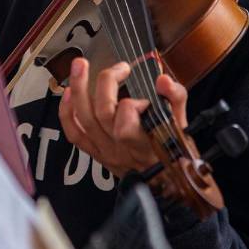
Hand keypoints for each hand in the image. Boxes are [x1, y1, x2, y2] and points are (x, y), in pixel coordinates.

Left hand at [58, 57, 188, 177]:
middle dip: (107, 83)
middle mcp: (120, 149)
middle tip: (120, 67)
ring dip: (79, 88)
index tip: (145, 99)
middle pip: (103, 113)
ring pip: (84, 118)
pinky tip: (67, 92)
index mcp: (144, 145)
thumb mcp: (181, 126)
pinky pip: (73, 133)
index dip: (131, 106)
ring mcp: (104, 151)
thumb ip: (175, 99)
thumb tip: (163, 79)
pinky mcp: (94, 152)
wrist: (161, 184)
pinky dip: (66, 112)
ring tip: (80, 64)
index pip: (127, 126)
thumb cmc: (171, 152)